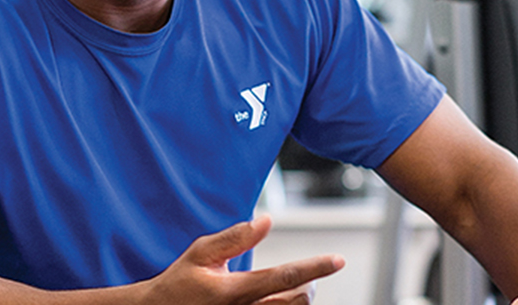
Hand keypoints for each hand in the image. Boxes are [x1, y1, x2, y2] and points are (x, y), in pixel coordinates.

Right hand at [143, 214, 343, 303]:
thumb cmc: (179, 283)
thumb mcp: (200, 254)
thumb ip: (235, 237)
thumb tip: (266, 221)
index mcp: (234, 292)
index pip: (284, 277)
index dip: (314, 267)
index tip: (338, 260)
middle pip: (296, 302)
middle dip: (309, 286)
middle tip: (308, 277)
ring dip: (298, 299)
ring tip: (296, 288)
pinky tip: (281, 299)